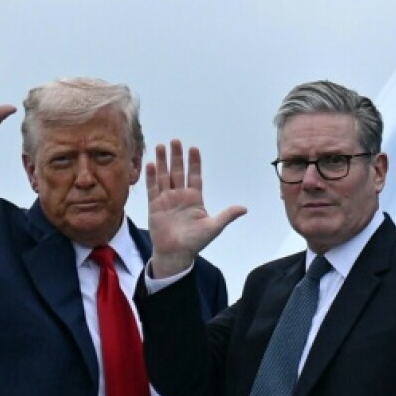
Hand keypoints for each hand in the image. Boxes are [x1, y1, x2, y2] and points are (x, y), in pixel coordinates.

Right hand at [146, 141, 246, 277]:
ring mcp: (167, 199)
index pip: (195, 176)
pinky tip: (151, 164)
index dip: (194, 163)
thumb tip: (244, 208)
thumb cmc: (195, 242)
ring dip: (163, 162)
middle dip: (177, 156)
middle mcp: (180, 196)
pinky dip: (152, 177)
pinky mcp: (155, 205)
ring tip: (161, 146)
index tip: (194, 148)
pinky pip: (153, 188)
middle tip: (175, 141)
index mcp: (194, 199)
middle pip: (178, 172)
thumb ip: (227, 215)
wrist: (176, 254)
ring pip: (164, 176)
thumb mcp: (213, 227)